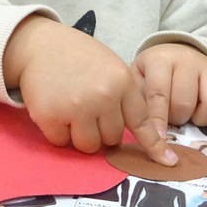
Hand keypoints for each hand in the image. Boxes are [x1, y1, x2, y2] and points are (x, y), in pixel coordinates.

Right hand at [3, 16, 175, 164]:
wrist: (39, 44)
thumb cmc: (79, 57)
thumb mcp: (111, 67)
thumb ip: (124, 96)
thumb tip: (140, 134)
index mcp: (121, 82)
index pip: (142, 122)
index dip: (154, 146)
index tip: (167, 162)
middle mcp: (102, 97)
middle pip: (112, 139)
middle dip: (101, 131)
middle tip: (88, 111)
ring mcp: (76, 108)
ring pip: (89, 146)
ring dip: (81, 136)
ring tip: (71, 112)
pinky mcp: (50, 116)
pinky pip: (61, 142)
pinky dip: (58, 132)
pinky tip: (55, 110)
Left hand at [130, 43, 206, 136]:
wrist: (169, 54)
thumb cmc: (150, 75)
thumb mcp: (136, 82)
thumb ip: (139, 103)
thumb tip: (145, 133)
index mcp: (160, 59)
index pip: (159, 94)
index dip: (158, 120)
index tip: (157, 139)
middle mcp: (186, 59)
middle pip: (186, 102)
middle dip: (177, 118)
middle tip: (172, 118)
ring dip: (201, 117)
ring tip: (191, 115)